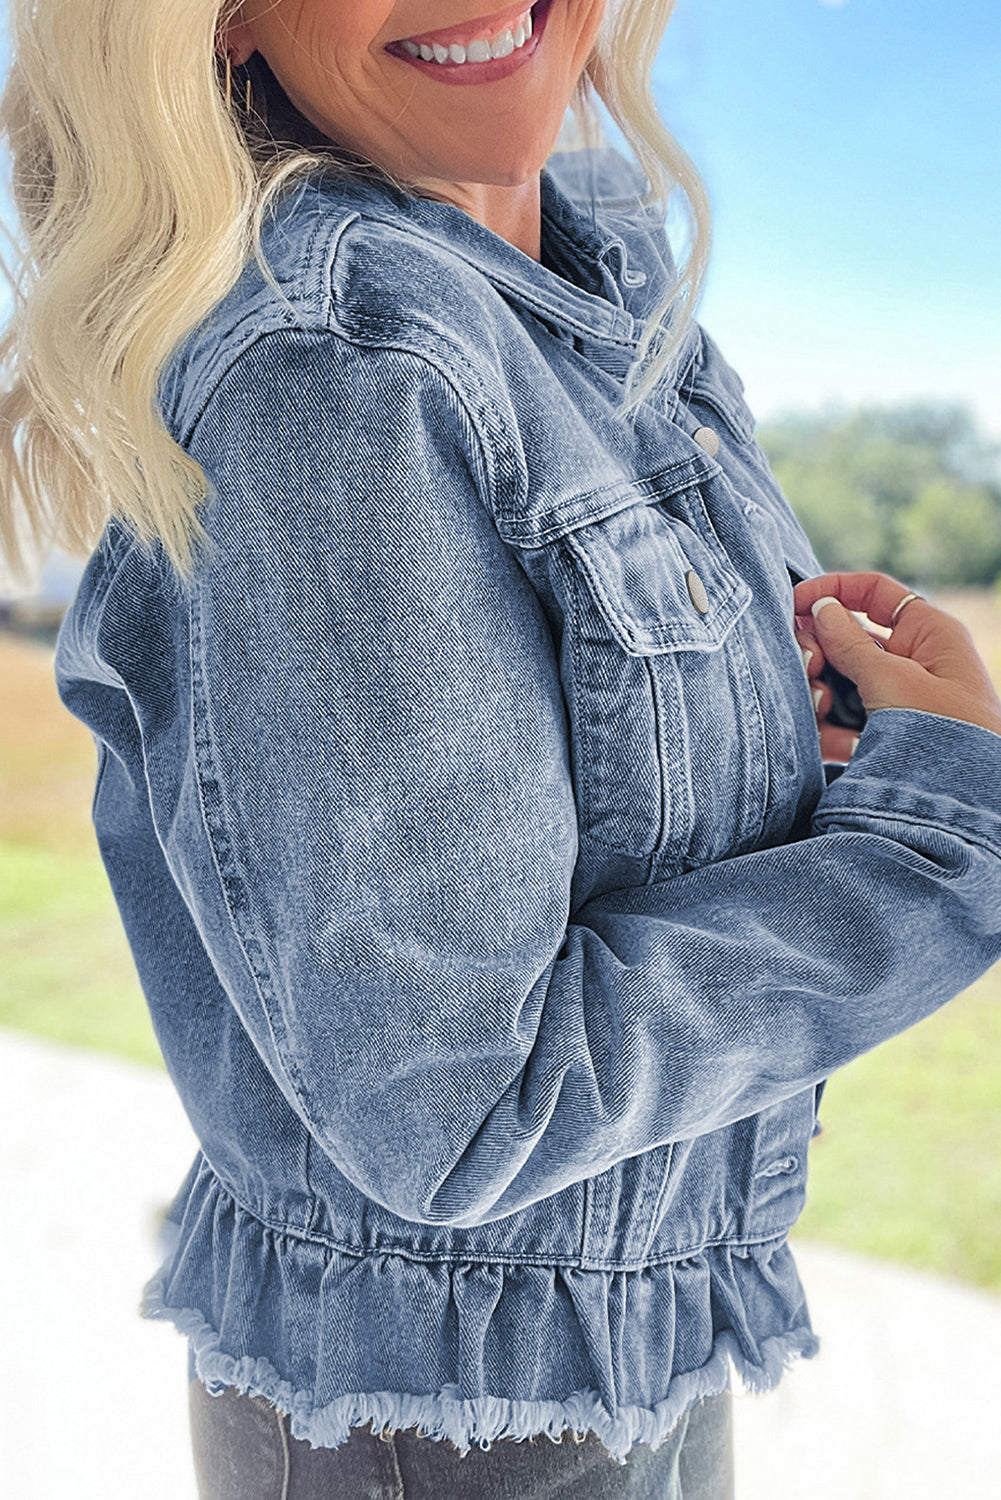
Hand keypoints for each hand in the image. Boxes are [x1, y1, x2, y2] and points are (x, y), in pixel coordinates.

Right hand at [793, 571, 1000, 742]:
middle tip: (809, 666)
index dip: (833, 591)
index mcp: (928, 633)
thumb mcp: (892, 679)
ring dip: (821, 691)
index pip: (874, 593)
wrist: (962, 804)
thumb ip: (849, 642)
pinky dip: (830, 728)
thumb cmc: (948, 732)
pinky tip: (830, 739)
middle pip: (849, 638)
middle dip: (820, 650)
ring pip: (841, 681)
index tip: (793, 604)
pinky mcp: (882, 737)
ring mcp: (896, 701)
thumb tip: (819, 609)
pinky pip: (845, 721)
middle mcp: (912, 662)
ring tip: (820, 708)